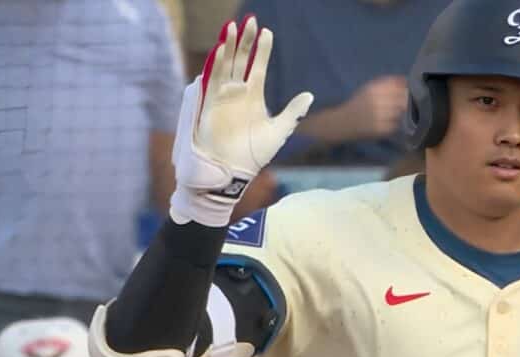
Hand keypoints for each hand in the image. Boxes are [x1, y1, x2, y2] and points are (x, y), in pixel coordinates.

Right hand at [170, 17, 313, 226]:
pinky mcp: (209, 105)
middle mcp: (237, 92)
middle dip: (245, 41)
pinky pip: (212, 81)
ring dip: (229, 46)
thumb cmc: (254, 154)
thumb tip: (309, 94)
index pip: (258, 66)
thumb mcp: (279, 131)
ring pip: (226, 65)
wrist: (232, 172)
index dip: (262, 50)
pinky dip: (216, 65)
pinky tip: (221, 50)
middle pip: (241, 60)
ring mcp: (222, 97)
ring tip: (233, 27)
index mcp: (254, 96)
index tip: (268, 32)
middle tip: (250, 20)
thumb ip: (293, 112)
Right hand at [340, 75, 407, 139]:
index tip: (402, 94)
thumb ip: (387, 82)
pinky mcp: (381, 130)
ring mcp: (379, 117)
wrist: (342, 123)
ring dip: (398, 114)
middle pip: (403, 101)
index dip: (404, 92)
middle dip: (403, 103)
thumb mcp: (368, 89)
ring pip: (400, 113)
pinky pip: (395, 125)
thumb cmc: (357, 104)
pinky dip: (393, 124)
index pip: (400, 88)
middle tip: (396, 106)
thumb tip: (406, 79)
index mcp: (374, 89)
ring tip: (387, 115)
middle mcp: (377, 102)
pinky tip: (384, 123)